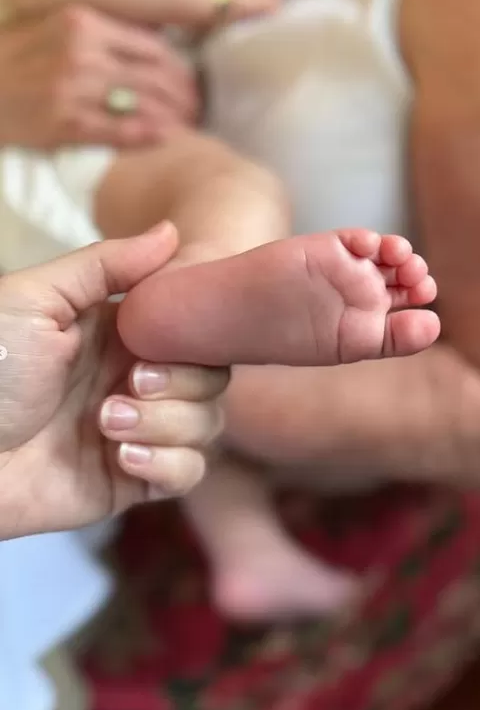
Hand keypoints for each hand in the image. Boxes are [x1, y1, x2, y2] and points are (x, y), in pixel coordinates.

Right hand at [0, 5, 198, 149]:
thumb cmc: (23, 62)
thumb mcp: (60, 30)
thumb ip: (104, 34)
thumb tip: (156, 43)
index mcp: (84, 23)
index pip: (151, 47)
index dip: (180, 69)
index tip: (192, 84)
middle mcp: (82, 53)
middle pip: (154, 77)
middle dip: (183, 97)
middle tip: (197, 111)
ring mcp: (74, 89)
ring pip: (142, 104)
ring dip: (173, 119)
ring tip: (188, 128)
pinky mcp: (67, 123)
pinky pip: (120, 130)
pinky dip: (148, 135)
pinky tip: (166, 139)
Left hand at [0, 222, 228, 539]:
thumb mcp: (37, 301)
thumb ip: (107, 265)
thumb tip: (171, 230)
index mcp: (122, 335)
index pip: (196, 331)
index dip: (195, 338)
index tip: (158, 344)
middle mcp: (136, 380)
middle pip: (213, 379)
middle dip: (182, 384)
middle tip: (130, 384)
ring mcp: (138, 430)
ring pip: (206, 425)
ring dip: (167, 424)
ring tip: (105, 424)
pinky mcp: (131, 480)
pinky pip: (187, 473)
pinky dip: (168, 464)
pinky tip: (122, 457)